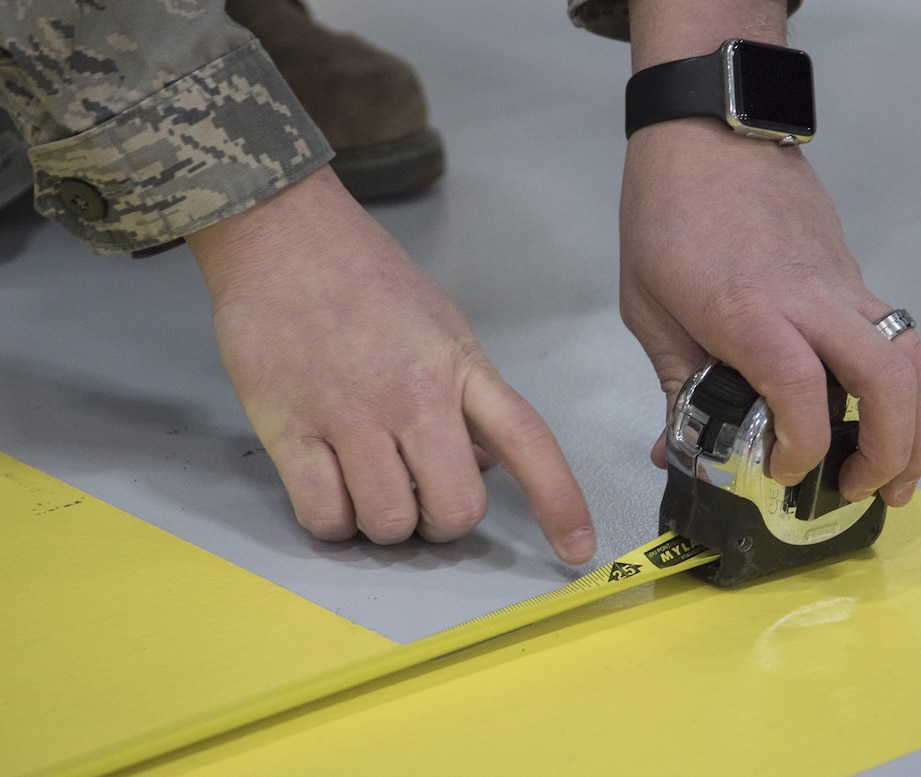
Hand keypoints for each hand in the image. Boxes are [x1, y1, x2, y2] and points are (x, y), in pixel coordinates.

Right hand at [186, 166, 595, 562]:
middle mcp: (413, 396)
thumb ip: (466, 394)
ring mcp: (349, 416)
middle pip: (456, 508)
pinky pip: (324, 516)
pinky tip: (331, 488)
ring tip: (368, 485)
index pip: (527, 441)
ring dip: (384, 524)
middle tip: (423, 502)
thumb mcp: (442, 324)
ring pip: (389, 524)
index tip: (577, 548)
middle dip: (444, 524)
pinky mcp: (288, 430)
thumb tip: (478, 461)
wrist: (281, 235)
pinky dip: (332, 520)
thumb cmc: (366, 277)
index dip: (559, 500)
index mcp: (460, 366)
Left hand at [619, 120, 920, 505]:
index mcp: (747, 309)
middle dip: (891, 448)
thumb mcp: (649, 308)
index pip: (802, 388)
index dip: (803, 446)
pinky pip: (895, 335)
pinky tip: (875, 415)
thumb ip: (674, 382)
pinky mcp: (853, 274)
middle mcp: (809, 297)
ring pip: (911, 356)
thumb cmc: (667, 214)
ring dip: (917, 424)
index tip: (782, 473)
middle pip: (888, 378)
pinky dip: (901, 385)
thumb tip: (676, 450)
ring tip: (895, 474)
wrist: (709, 133)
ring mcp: (842, 282)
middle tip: (867, 492)